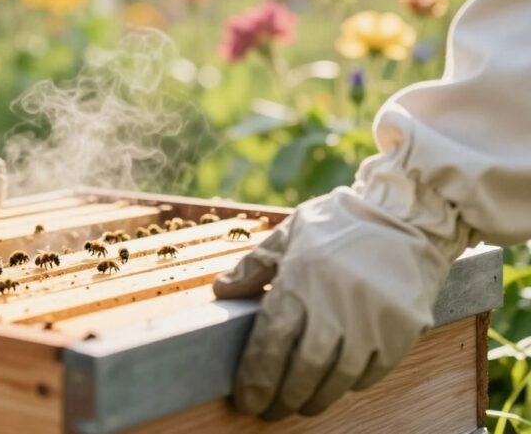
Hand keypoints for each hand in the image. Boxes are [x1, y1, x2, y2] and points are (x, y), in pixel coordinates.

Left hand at [212, 188, 467, 418]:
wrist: (408, 216)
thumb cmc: (342, 223)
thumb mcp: (290, 233)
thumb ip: (254, 266)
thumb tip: (220, 291)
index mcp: (300, 281)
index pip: (271, 343)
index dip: (256, 378)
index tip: (246, 400)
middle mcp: (335, 306)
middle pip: (303, 369)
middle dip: (283, 397)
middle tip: (270, 410)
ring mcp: (372, 321)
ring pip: (338, 378)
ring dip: (316, 398)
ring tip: (301, 405)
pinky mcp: (402, 330)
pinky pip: (373, 371)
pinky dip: (353, 383)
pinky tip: (338, 384)